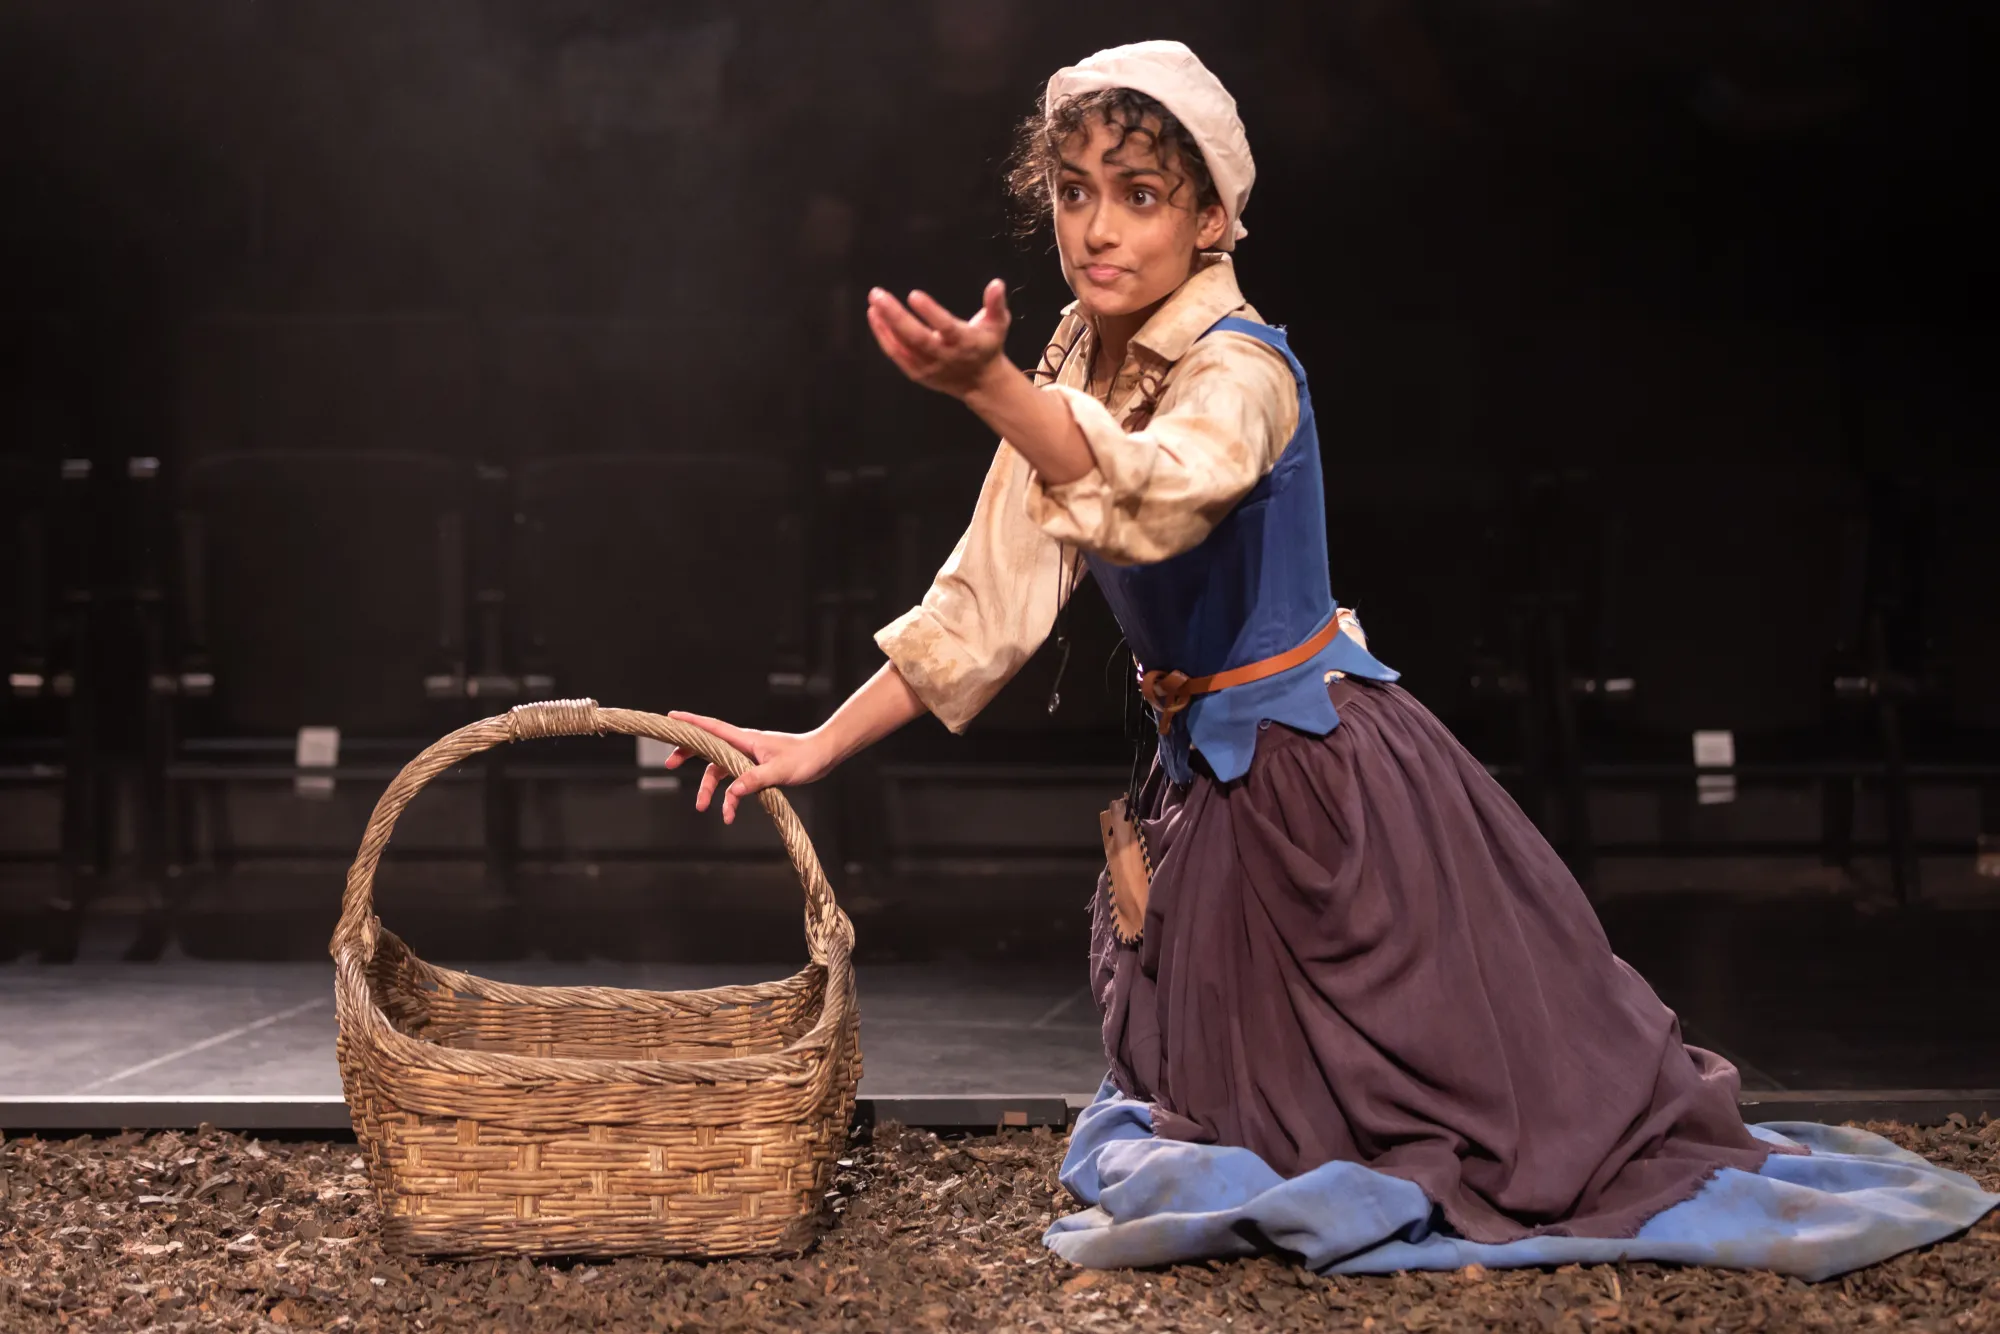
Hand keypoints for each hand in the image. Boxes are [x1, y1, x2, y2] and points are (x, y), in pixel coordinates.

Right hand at [663, 712, 835, 824]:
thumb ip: (755, 780)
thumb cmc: (804, 757)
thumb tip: (732, 792)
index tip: (671, 718)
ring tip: (702, 807)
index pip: (712, 728)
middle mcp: (743, 747)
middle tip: (669, 765)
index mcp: (745, 740)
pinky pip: (735, 783)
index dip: (690, 723)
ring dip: (709, 788)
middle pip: (707, 749)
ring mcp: (748, 758)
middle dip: (687, 755)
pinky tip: (730, 814)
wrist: (822, 756)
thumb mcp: (779, 771)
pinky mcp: (755, 770)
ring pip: (719, 770)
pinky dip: (730, 799)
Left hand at [866, 279, 1013, 398]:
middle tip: (878, 294)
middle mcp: (945, 356)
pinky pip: (897, 355)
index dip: (930, 312)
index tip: (913, 295)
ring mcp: (929, 367)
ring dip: (885, 325)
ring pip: (903, 347)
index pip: (946, 327)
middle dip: (895, 316)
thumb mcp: (998, 324)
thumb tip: (996, 283)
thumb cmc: (987, 345)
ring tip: (873, 304)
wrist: (980, 383)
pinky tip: (875, 317)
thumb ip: (996, 304)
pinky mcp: (917, 373)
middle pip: (917, 337)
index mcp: (965, 342)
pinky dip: (884, 337)